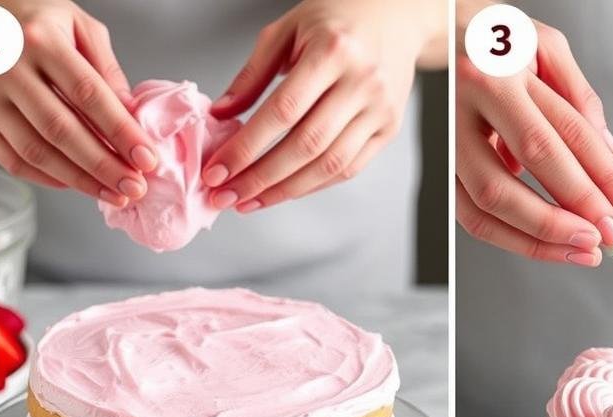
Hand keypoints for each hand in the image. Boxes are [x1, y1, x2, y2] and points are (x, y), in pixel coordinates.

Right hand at [0, 0, 155, 205]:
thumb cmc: (35, 21)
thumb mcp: (79, 25)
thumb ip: (107, 68)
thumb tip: (131, 116)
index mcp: (40, 41)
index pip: (88, 94)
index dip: (120, 131)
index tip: (147, 158)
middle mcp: (7, 69)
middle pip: (62, 130)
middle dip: (105, 165)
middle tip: (136, 187)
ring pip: (37, 152)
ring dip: (81, 180)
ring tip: (116, 193)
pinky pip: (13, 161)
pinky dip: (49, 179)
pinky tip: (79, 184)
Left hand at [202, 0, 444, 211]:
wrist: (394, 15)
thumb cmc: (337, 19)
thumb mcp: (286, 30)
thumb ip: (252, 74)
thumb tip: (221, 116)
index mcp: (332, 51)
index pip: (283, 112)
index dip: (247, 147)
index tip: (218, 170)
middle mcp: (362, 82)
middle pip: (306, 145)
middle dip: (261, 178)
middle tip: (227, 195)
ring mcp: (380, 109)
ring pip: (330, 165)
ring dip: (286, 190)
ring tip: (251, 201)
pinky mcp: (389, 128)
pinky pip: (349, 168)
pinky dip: (314, 184)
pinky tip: (286, 190)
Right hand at [455, 4, 612, 266]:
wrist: (437, 34)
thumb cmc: (496, 41)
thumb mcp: (546, 47)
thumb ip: (581, 99)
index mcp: (500, 73)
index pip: (563, 134)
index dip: (602, 179)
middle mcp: (467, 106)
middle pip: (524, 170)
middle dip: (573, 212)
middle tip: (609, 239)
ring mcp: (447, 141)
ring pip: (489, 204)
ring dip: (540, 237)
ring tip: (582, 251)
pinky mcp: (440, 169)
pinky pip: (471, 217)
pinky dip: (512, 238)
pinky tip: (547, 245)